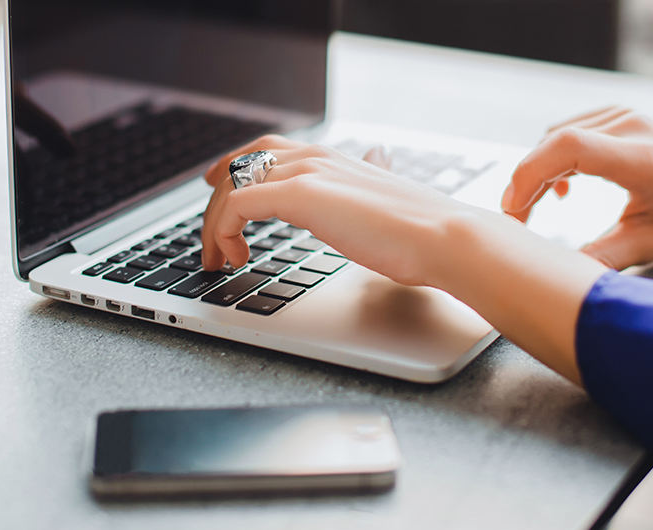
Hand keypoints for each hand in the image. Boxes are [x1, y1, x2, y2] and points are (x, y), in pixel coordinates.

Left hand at [200, 134, 609, 385]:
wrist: (445, 239)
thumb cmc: (423, 235)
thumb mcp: (380, 208)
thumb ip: (362, 198)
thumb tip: (367, 190)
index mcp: (334, 160)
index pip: (270, 149)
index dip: (238, 166)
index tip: (220, 188)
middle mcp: (316, 157)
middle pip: (243, 161)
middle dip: (216, 194)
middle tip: (206, 230)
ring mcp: (307, 172)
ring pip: (233, 184)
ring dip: (215, 222)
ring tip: (217, 257)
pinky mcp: (300, 194)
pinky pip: (238, 204)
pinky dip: (224, 230)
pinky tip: (234, 256)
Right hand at [502, 106, 652, 269]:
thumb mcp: (649, 244)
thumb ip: (602, 258)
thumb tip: (560, 276)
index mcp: (639, 158)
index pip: (568, 147)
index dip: (530, 174)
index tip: (515, 209)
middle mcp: (629, 127)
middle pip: (553, 141)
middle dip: (526, 180)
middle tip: (518, 218)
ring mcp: (623, 116)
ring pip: (556, 135)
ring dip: (538, 169)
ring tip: (536, 206)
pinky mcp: (617, 116)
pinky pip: (569, 131)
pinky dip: (553, 158)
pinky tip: (562, 187)